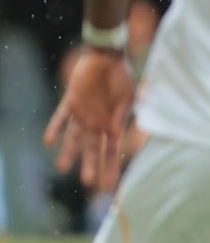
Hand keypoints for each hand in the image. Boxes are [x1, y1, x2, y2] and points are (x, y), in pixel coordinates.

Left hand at [45, 48, 136, 192]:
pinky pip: (61, 117)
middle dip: (91, 165)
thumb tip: (115, 133)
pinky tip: (49, 142)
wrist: (107, 56)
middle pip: (93, 148)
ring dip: (69, 152)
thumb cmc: (123, 75)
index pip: (112, 150)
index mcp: (113, 123)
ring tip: (62, 168)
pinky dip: (55, 128)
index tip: (109, 185)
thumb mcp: (129, 96)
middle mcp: (97, 122)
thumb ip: (121, 114)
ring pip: (74, 137)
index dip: (111, 167)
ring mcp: (84, 113)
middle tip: (88, 183)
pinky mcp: (72, 101)